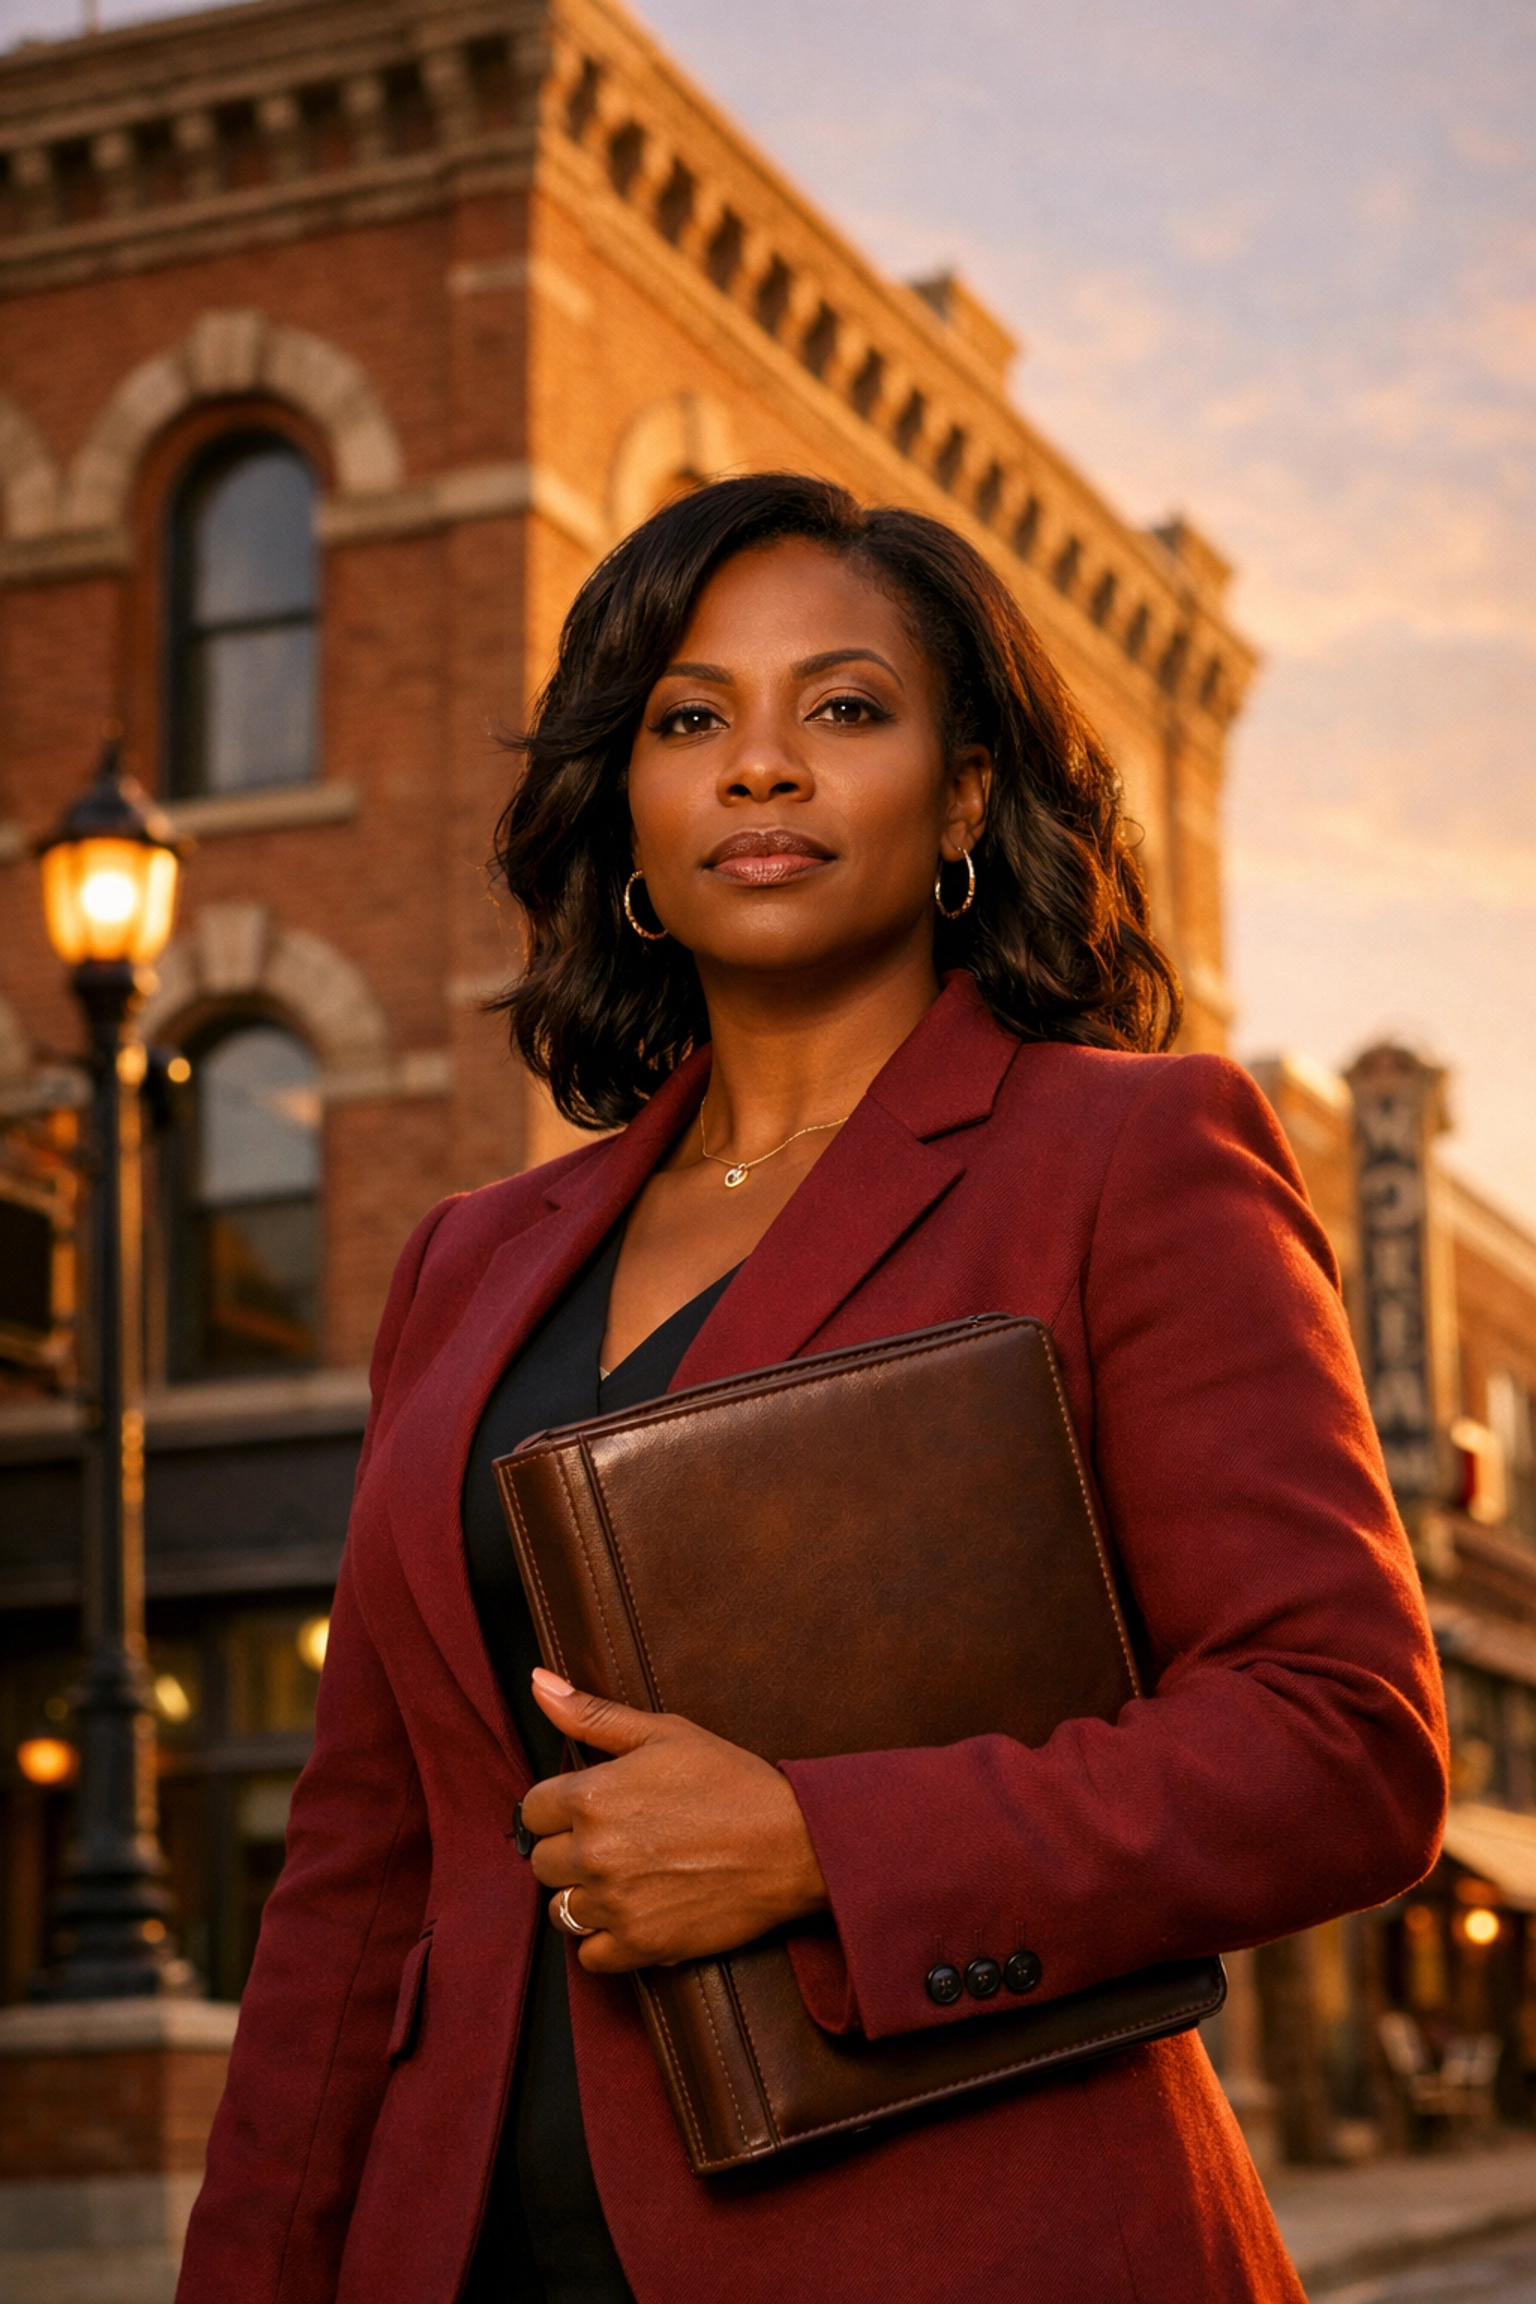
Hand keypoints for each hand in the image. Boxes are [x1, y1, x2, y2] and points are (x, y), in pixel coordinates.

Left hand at [517, 1668, 828, 1973]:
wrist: (793, 1843)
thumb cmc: (732, 1782)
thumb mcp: (664, 1733)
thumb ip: (592, 1714)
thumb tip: (538, 1683)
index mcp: (592, 1796)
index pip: (531, 1810)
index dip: (559, 1806)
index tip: (590, 1808)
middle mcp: (594, 1853)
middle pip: (541, 1862)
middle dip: (570, 1850)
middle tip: (616, 1839)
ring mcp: (615, 1904)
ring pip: (560, 1909)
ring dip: (584, 1895)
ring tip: (626, 1876)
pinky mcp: (640, 1945)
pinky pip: (588, 1956)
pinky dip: (604, 1940)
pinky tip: (634, 1912)